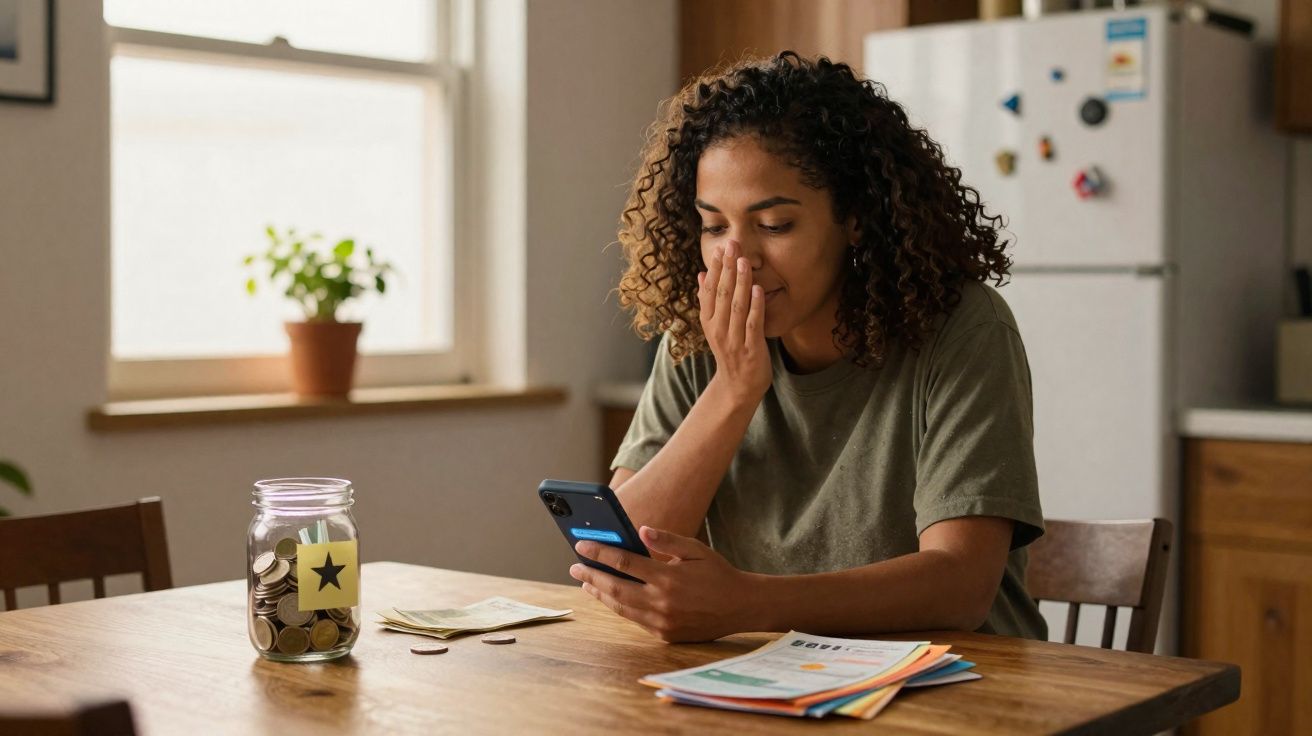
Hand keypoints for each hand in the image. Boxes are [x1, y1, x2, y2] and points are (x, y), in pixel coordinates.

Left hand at [570, 526, 761, 642]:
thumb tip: (641, 531)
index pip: (624, 562)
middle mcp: (662, 602)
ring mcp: (662, 622)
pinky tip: (609, 597)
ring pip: (621, 607)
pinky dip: (619, 607)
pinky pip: (635, 620)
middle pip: (615, 588)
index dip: (599, 553)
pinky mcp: (665, 635)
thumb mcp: (696, 549)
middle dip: (591, 575)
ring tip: (586, 582)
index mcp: (668, 577)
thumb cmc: (718, 574)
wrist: (741, 607)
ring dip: (600, 594)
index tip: (581, 545)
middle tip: (574, 566)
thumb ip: (667, 541)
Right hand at [698, 242, 770, 405]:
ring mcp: (734, 339)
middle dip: (727, 268)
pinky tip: (758, 288)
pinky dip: (755, 305)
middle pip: (721, 294)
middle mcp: (718, 329)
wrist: (738, 386)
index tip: (721, 247)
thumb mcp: (714, 326)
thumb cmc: (730, 351)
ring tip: (744, 261)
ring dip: (740, 282)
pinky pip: (752, 323)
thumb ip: (708, 301)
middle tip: (733, 245)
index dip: (715, 268)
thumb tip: (701, 275)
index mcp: (708, 322)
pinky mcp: (751, 348)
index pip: (709, 290)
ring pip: (736, 305)